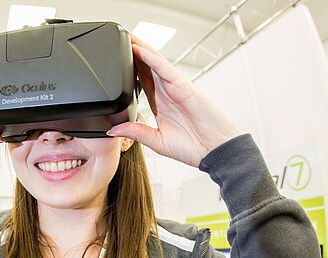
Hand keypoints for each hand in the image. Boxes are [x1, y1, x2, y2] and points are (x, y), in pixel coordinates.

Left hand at [108, 36, 242, 166]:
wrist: (214, 151)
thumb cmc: (193, 147)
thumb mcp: (157, 141)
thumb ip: (136, 133)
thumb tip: (113, 130)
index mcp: (160, 104)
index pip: (140, 81)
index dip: (128, 69)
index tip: (113, 61)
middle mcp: (167, 92)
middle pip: (146, 66)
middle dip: (132, 52)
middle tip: (117, 39)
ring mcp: (175, 87)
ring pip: (154, 62)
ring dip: (140, 49)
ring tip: (125, 36)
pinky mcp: (183, 86)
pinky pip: (165, 69)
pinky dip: (152, 59)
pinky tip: (140, 50)